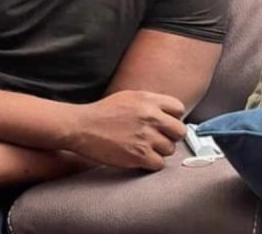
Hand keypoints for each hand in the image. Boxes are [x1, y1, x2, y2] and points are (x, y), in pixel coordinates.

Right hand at [67, 91, 186, 170]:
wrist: (82, 127)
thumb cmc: (102, 113)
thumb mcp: (128, 97)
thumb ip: (150, 103)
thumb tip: (167, 114)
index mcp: (148, 100)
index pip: (178, 109)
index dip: (173, 118)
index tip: (166, 124)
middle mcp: (150, 117)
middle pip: (179, 131)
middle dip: (170, 136)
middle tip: (158, 139)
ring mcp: (146, 137)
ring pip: (170, 149)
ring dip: (159, 151)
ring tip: (144, 148)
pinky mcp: (139, 155)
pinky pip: (159, 164)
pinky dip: (150, 163)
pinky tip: (139, 157)